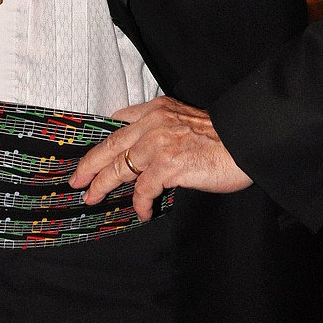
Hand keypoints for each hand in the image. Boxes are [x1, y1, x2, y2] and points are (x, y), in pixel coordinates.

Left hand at [70, 96, 251, 221]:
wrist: (246, 143)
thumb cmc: (220, 137)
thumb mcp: (184, 118)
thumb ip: (161, 125)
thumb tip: (139, 147)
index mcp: (156, 109)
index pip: (117, 123)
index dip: (100, 141)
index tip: (88, 156)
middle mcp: (154, 123)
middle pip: (111, 146)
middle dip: (89, 166)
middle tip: (76, 181)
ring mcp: (159, 144)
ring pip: (120, 168)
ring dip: (104, 187)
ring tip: (94, 199)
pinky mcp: (168, 165)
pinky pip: (143, 189)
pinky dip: (140, 204)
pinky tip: (142, 213)